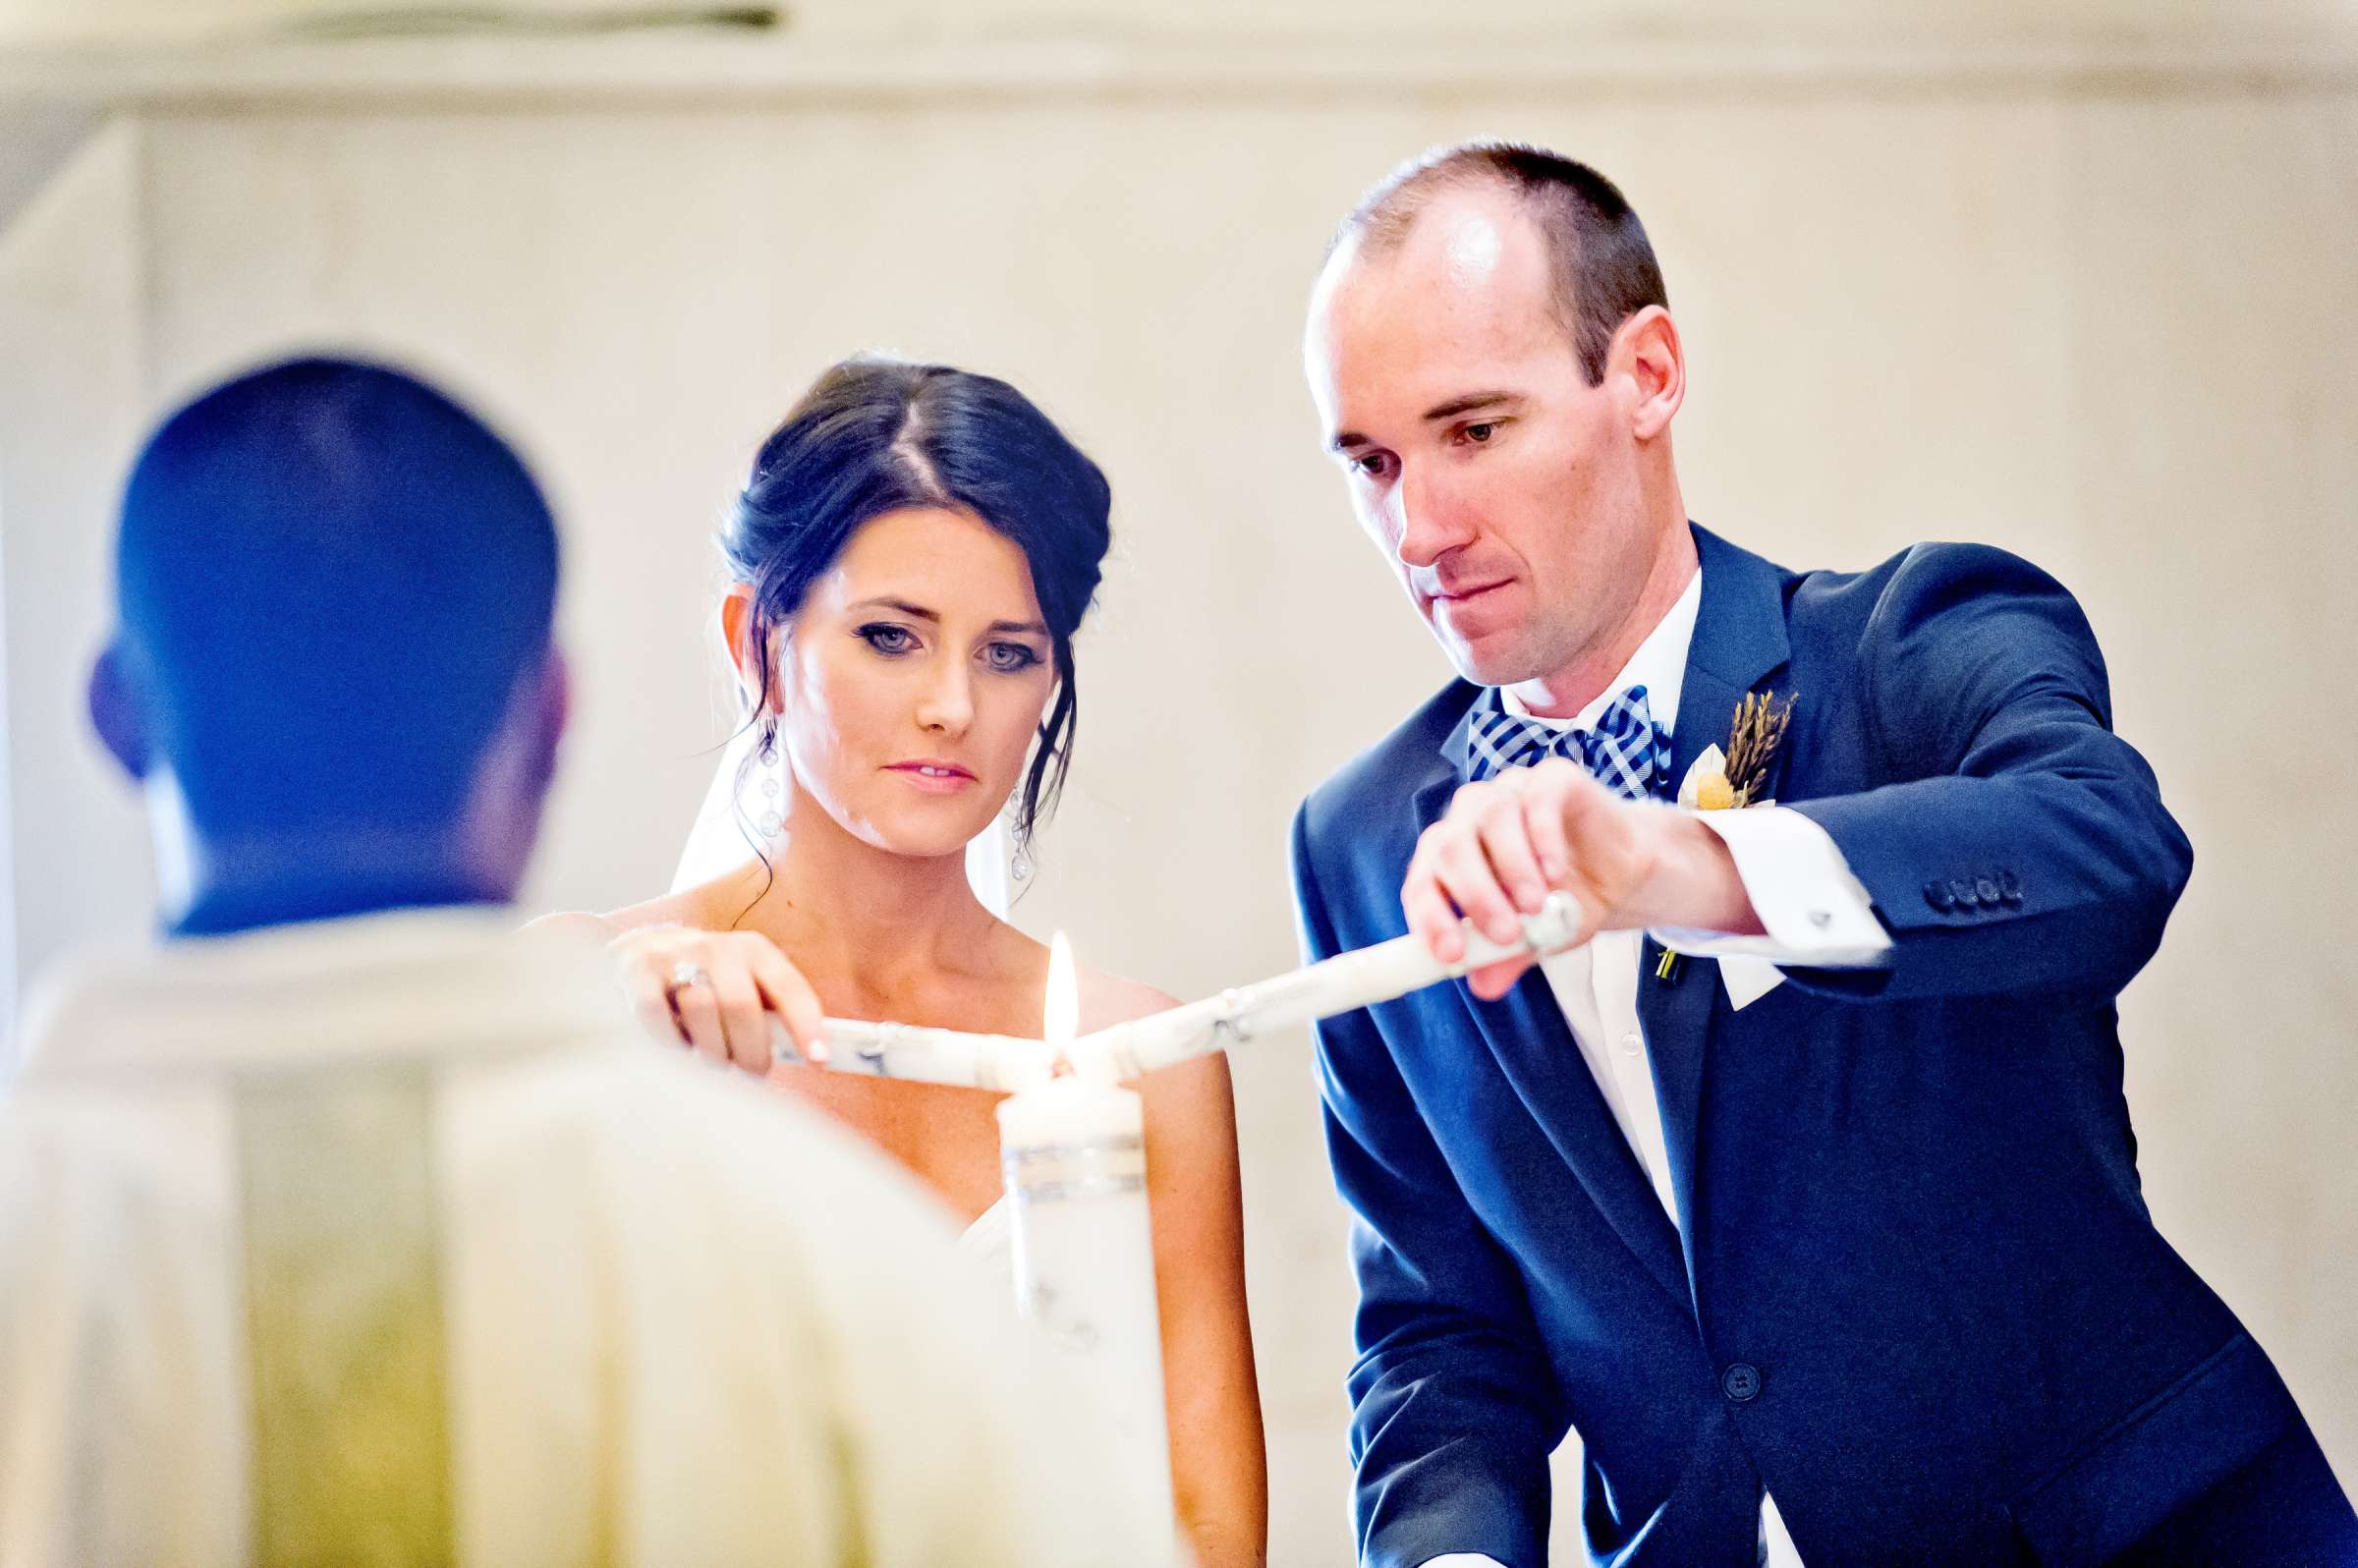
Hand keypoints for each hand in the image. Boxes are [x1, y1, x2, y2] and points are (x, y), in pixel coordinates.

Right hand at [609, 923, 827, 1072]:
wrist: (643, 950)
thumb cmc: (709, 983)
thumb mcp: (745, 986)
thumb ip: (773, 1014)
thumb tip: (815, 1056)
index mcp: (754, 951)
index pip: (789, 988)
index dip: (806, 1025)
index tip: (819, 1060)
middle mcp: (717, 947)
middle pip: (742, 1006)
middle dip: (751, 1051)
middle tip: (752, 1072)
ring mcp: (674, 955)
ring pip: (701, 1011)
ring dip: (711, 1050)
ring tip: (714, 1061)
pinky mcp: (637, 970)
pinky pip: (656, 1016)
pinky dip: (670, 1043)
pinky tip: (677, 1049)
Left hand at [1402, 758, 1756, 1000]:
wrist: (1625, 873)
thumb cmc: (1566, 901)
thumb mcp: (1537, 940)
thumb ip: (1506, 958)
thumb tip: (1482, 986)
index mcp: (1451, 861)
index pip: (1422, 883)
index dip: (1429, 918)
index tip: (1451, 953)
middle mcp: (1470, 820)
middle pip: (1449, 846)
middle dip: (1475, 895)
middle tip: (1507, 933)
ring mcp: (1509, 793)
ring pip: (1489, 815)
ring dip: (1510, 867)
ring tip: (1536, 906)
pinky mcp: (1550, 778)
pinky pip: (1536, 797)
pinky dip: (1542, 838)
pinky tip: (1556, 873)